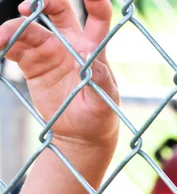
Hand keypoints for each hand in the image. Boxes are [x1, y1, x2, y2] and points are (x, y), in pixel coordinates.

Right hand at [0, 0, 118, 148]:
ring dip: (14, 28)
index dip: (95, 2)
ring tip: (2, 36)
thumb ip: (100, 81)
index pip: (98, 18)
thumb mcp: (104, 103)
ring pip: (30, 29)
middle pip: (58, 13)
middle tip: (28, 6)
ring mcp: (50, 52)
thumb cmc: (99, 118)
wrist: (80, 135)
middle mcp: (71, 44)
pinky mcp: (32, 63)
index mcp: (94, 49)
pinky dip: (4, 42)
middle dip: (44, 2)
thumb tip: (89, 59)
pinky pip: (15, 46)